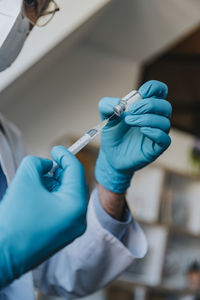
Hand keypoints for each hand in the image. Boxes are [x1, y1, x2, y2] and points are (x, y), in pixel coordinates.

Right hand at [0, 146, 87, 286]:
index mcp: (75, 205)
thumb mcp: (25, 179)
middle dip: (60, 172)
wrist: (2, 255)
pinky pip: (64, 209)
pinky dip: (54, 198)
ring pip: (69, 196)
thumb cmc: (14, 219)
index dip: (65, 155)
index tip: (55, 149)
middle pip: (75, 184)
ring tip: (38, 183)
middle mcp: (79, 219)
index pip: (76, 171)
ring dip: (56, 185)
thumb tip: (47, 165)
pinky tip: (38, 197)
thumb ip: (37, 163)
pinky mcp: (63, 236)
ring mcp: (72, 230)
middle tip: (46, 166)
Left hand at [95, 80, 171, 192]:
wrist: (110, 156)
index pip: (160, 92)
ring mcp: (157, 133)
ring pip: (164, 122)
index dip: (155, 88)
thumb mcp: (105, 117)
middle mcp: (154, 119)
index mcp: (146, 108)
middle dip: (149, 105)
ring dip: (147, 119)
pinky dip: (154, 132)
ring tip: (129, 121)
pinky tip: (141, 131)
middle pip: (164, 106)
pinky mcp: (156, 148)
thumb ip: (107, 105)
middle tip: (131, 110)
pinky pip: (165, 139)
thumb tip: (120, 102)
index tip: (142, 92)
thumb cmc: (113, 135)